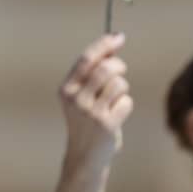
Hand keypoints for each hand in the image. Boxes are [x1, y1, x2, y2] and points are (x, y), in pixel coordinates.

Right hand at [59, 32, 132, 164]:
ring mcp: (90, 112)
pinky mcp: (106, 123)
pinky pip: (126, 101)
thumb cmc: (87, 121)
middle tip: (121, 72)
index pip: (86, 59)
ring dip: (122, 89)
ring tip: (114, 101)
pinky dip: (126, 105)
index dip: (104, 45)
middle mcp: (75, 99)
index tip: (119, 36)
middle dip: (119, 66)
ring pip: (119, 83)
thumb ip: (92, 75)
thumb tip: (112, 48)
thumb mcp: (82, 97)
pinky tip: (117, 116)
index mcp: (66, 89)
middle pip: (106, 68)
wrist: (85, 155)